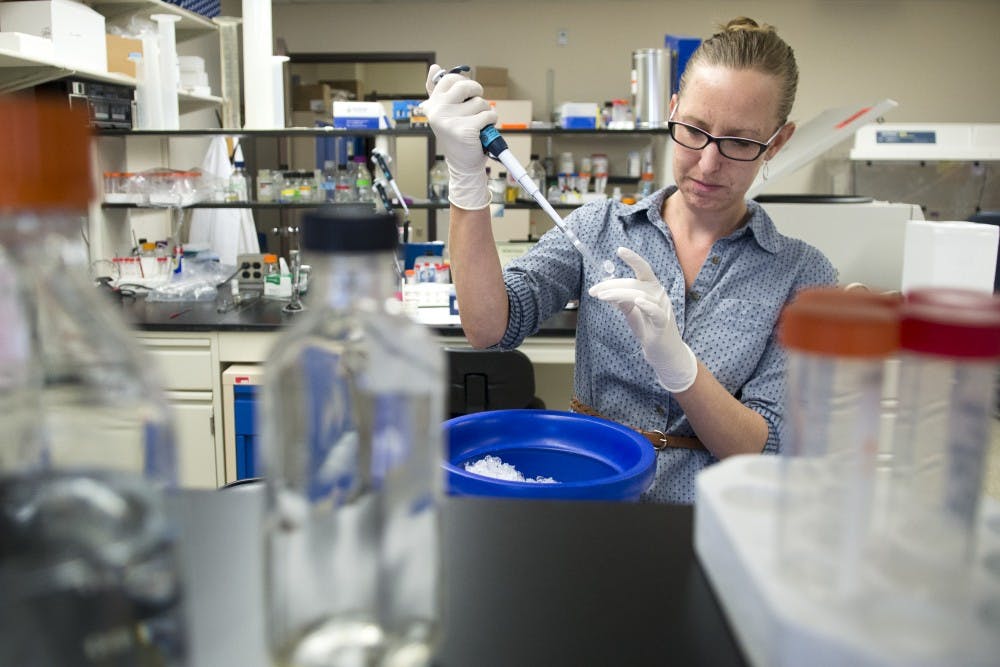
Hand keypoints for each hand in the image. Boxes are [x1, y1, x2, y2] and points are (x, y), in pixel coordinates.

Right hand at [421, 64, 496, 209]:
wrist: (463, 164)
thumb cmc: (456, 135)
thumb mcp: (444, 112)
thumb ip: (438, 90)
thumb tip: (434, 67)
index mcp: (432, 104)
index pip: (448, 78)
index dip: (463, 83)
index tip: (466, 93)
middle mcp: (437, 111)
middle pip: (465, 85)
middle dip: (477, 92)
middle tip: (477, 104)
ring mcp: (450, 121)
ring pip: (480, 102)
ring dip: (485, 111)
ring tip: (478, 123)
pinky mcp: (465, 130)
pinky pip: (488, 114)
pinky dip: (491, 121)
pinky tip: (483, 130)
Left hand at [588, 247, 696, 392]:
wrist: (662, 352)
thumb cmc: (648, 329)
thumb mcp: (631, 312)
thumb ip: (622, 300)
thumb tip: (607, 291)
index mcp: (652, 288)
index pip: (643, 269)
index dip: (633, 259)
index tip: (619, 250)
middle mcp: (659, 294)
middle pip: (635, 283)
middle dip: (613, 285)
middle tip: (594, 291)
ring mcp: (662, 307)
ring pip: (640, 295)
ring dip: (619, 294)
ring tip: (602, 297)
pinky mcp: (663, 323)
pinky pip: (655, 311)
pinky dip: (647, 305)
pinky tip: (637, 301)